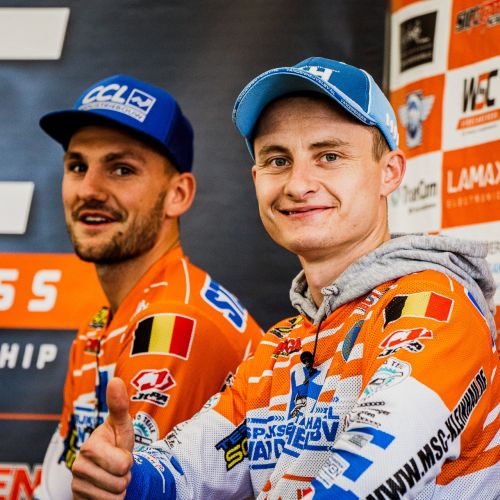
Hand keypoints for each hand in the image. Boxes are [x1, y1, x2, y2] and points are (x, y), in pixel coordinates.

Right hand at [72, 377, 134, 498]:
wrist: (108, 467)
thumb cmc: (116, 443)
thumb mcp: (122, 425)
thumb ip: (119, 405)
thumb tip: (115, 379)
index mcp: (90, 446)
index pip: (123, 464)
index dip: (128, 460)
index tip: (120, 452)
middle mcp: (78, 466)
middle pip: (120, 482)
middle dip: (125, 475)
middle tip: (118, 466)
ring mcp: (76, 486)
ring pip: (115, 498)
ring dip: (119, 489)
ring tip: (112, 476)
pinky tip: (105, 491)